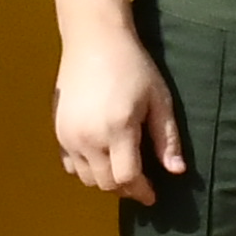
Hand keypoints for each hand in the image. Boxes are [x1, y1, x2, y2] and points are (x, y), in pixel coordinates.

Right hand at [55, 29, 186, 202]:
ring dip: (105, 180)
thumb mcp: (159, 99)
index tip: (152, 194)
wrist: (93, 41)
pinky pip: (70, 165)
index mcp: (117, 128)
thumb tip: (177, 171)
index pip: (127, 177)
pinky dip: (86, 168)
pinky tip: (100, 157)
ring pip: (86, 178)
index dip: (141, 191)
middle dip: (125, 188)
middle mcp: (89, 136)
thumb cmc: (132, 66)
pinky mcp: (58, 130)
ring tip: (121, 169)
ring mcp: (69, 135)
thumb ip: (166, 138)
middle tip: (140, 183)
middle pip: (106, 183)